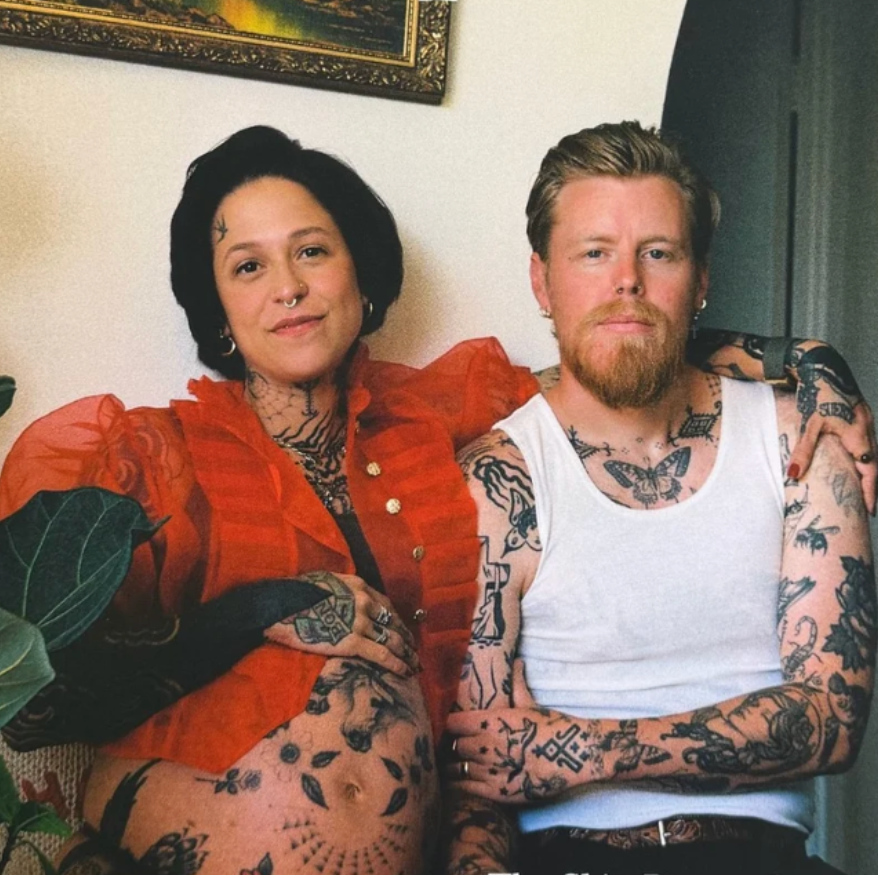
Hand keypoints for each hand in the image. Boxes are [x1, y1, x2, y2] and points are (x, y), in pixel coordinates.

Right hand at [264, 571, 419, 676]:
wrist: (281, 606)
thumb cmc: (295, 594)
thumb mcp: (325, 583)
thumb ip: (341, 592)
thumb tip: (343, 601)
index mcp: (358, 586)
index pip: (385, 605)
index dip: (396, 620)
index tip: (401, 629)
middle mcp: (365, 601)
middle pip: (393, 622)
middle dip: (406, 638)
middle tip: (415, 651)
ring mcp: (360, 621)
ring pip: (393, 639)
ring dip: (407, 653)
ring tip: (415, 665)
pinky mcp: (352, 642)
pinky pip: (382, 654)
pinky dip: (397, 664)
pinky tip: (406, 673)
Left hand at [444, 660, 574, 804]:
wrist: (574, 754)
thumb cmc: (552, 726)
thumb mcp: (529, 703)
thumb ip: (516, 683)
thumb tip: (517, 661)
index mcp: (491, 720)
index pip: (452, 723)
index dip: (448, 725)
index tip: (448, 727)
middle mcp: (487, 744)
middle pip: (453, 746)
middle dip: (450, 746)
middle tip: (447, 747)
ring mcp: (491, 769)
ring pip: (457, 768)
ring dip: (452, 766)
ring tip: (450, 765)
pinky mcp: (498, 791)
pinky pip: (466, 788)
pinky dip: (458, 785)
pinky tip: (455, 782)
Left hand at [787, 343, 876, 513]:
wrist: (821, 365)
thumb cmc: (816, 393)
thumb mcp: (809, 424)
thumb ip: (803, 450)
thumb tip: (794, 475)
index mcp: (858, 434)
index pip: (870, 470)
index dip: (870, 491)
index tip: (869, 511)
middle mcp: (865, 429)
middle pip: (873, 463)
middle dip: (870, 485)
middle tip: (866, 507)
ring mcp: (863, 421)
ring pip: (869, 452)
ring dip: (866, 471)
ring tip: (861, 490)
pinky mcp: (856, 415)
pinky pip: (863, 441)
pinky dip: (861, 456)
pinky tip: (853, 462)